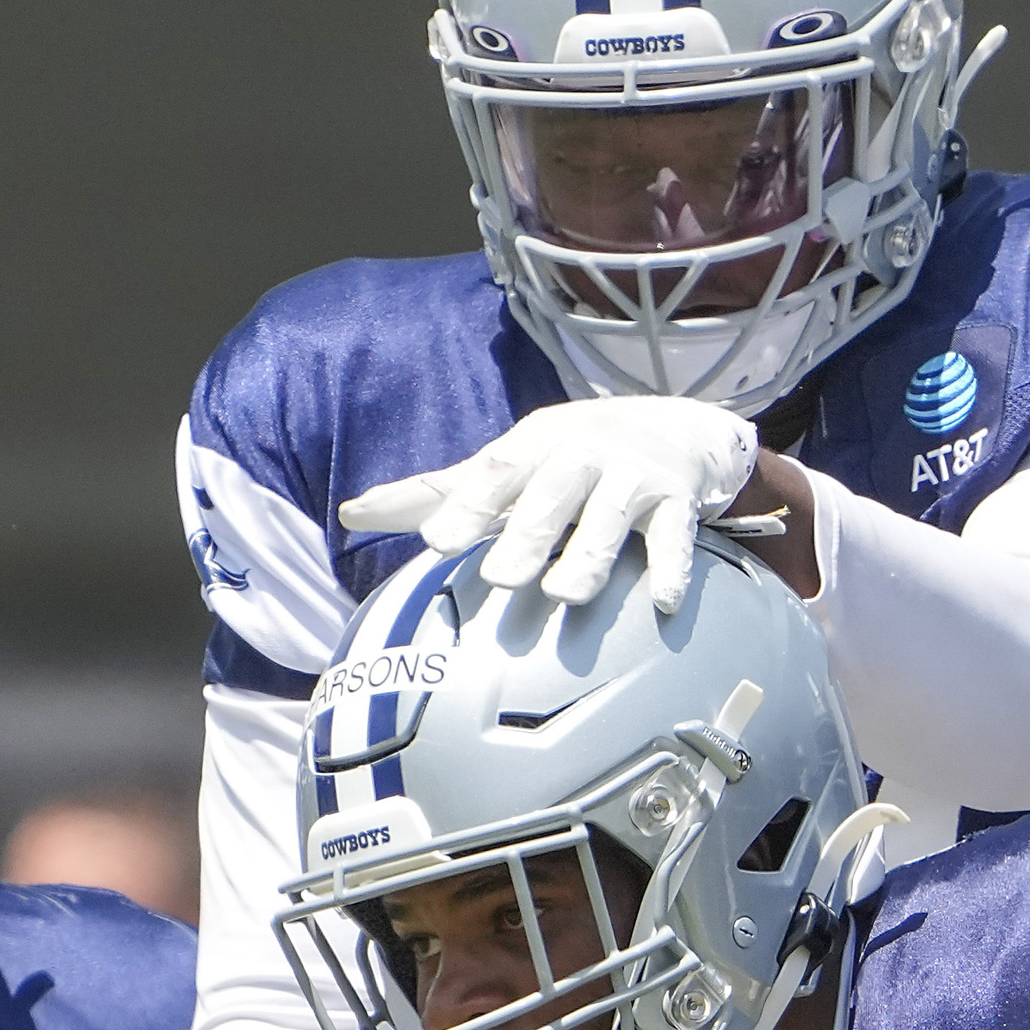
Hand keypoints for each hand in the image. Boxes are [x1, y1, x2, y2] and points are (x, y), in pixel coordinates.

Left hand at [339, 398, 756, 609]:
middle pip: (552, 495)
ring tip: (566, 594)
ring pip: (612, 516)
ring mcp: (634, 475)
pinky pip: (677, 536)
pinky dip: (673, 567)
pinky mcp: (680, 500)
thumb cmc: (571, 458)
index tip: (439, 542)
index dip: (469, 505)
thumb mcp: (508, 464)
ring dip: (590, 554)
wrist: (675, 427)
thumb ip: (438, 493)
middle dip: (528, 534)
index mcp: (533, 447)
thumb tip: (350, 513)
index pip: (495, 473)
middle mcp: (583, 454)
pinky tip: (664, 602)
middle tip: (501, 579)